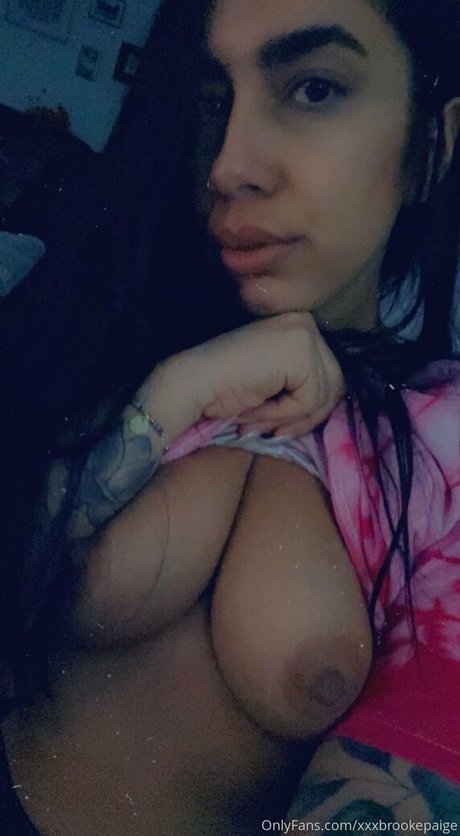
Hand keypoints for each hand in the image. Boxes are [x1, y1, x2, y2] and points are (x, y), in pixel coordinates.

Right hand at [170, 312, 344, 438]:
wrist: (193, 382)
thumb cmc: (225, 387)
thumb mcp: (275, 383)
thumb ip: (303, 386)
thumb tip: (329, 407)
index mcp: (299, 327)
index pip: (329, 376)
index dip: (307, 410)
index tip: (278, 426)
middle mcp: (306, 323)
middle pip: (335, 385)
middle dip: (306, 417)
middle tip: (275, 432)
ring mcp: (304, 333)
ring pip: (324, 395)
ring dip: (291, 418)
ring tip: (258, 420)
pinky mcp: (300, 351)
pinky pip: (310, 399)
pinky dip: (283, 414)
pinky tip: (255, 409)